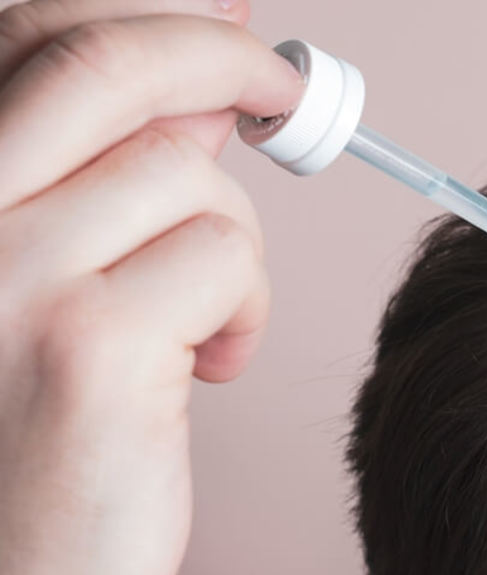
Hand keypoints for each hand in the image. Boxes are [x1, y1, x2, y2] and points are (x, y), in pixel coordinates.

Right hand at [0, 2, 302, 574]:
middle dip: (218, 56)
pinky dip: (243, 308)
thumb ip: (92, 178)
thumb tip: (196, 86)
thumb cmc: (24, 439)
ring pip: (190, 180)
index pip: (33, 36)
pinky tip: (209, 371)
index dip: (145, 15)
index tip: (223, 18)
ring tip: (203, 325)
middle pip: (108, 66)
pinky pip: (224, 260)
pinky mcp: (88, 346)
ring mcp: (2, 274)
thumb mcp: (35, 280)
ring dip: (230, 247)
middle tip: (278, 87)